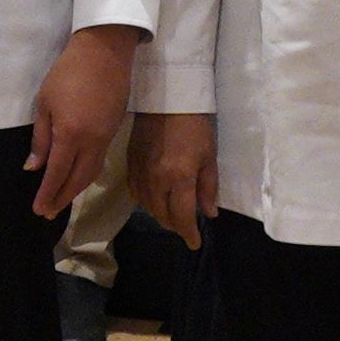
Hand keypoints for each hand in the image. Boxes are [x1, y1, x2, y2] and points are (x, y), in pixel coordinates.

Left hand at [24, 24, 138, 216]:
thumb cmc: (67, 73)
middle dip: (62, 198)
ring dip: (76, 190)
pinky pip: (100, 161)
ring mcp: (106, 137)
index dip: (48, 194)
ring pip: (91, 173)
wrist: (105, 52)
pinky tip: (79, 178)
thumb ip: (41, 138)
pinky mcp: (113, 130)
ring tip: (62, 200)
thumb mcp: (45, 103)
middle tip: (48, 212)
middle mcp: (92, 142)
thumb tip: (34, 167)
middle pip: (77, 180)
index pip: (57, 174)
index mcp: (71, 135)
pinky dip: (87, 175)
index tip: (39, 210)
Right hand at [127, 110, 213, 244]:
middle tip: (186, 227)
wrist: (167, 97)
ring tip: (172, 215)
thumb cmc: (195, 125)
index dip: (189, 234)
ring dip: (161, 216)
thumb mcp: (209, 156)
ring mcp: (140, 172)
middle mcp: (156, 180)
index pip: (182, 217)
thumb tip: (208, 213)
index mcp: (179, 178)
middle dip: (176, 226)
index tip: (195, 243)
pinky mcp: (130, 163)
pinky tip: (155, 199)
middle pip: (162, 216)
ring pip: (147, 207)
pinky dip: (146, 202)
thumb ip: (208, 187)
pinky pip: (135, 193)